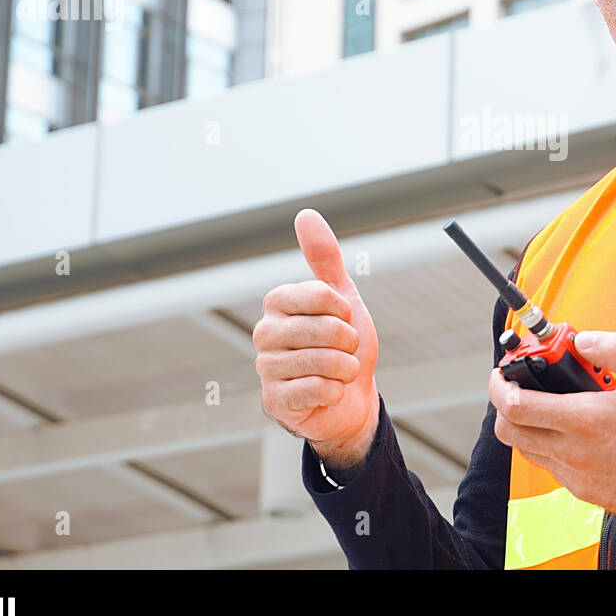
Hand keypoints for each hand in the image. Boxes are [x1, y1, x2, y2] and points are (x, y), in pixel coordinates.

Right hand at [253, 209, 379, 470]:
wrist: (351, 397)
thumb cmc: (344, 344)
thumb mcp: (342, 296)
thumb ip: (324, 257)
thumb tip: (305, 213)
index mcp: (277, 303)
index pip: (318, 294)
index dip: (343, 310)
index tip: (344, 318)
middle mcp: (264, 333)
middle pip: (324, 329)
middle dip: (349, 342)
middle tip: (346, 349)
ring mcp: (266, 369)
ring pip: (323, 362)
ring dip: (345, 368)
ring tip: (339, 371)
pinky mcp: (274, 401)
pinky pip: (317, 391)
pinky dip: (335, 392)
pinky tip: (329, 392)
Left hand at [488, 330, 615, 517]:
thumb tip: (582, 340)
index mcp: (585, 419)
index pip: (515, 406)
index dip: (498, 386)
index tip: (501, 374)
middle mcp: (574, 452)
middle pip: (509, 431)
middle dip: (505, 406)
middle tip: (521, 389)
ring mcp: (577, 476)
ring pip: (527, 450)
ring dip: (528, 427)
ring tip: (552, 408)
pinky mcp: (585, 492)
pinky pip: (552, 468)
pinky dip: (550, 447)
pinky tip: (575, 433)